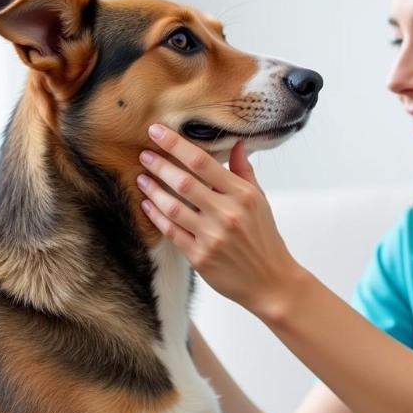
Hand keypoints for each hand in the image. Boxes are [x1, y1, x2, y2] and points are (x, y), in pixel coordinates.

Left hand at [136, 124, 302, 316]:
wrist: (271, 281)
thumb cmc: (265, 238)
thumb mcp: (260, 201)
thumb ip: (244, 171)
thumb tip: (236, 144)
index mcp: (242, 195)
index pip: (203, 162)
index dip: (176, 145)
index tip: (156, 131)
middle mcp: (227, 214)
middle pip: (184, 182)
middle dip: (159, 165)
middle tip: (143, 154)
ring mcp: (212, 237)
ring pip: (172, 207)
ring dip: (153, 190)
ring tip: (141, 178)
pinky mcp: (200, 257)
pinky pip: (171, 232)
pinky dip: (156, 216)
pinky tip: (147, 204)